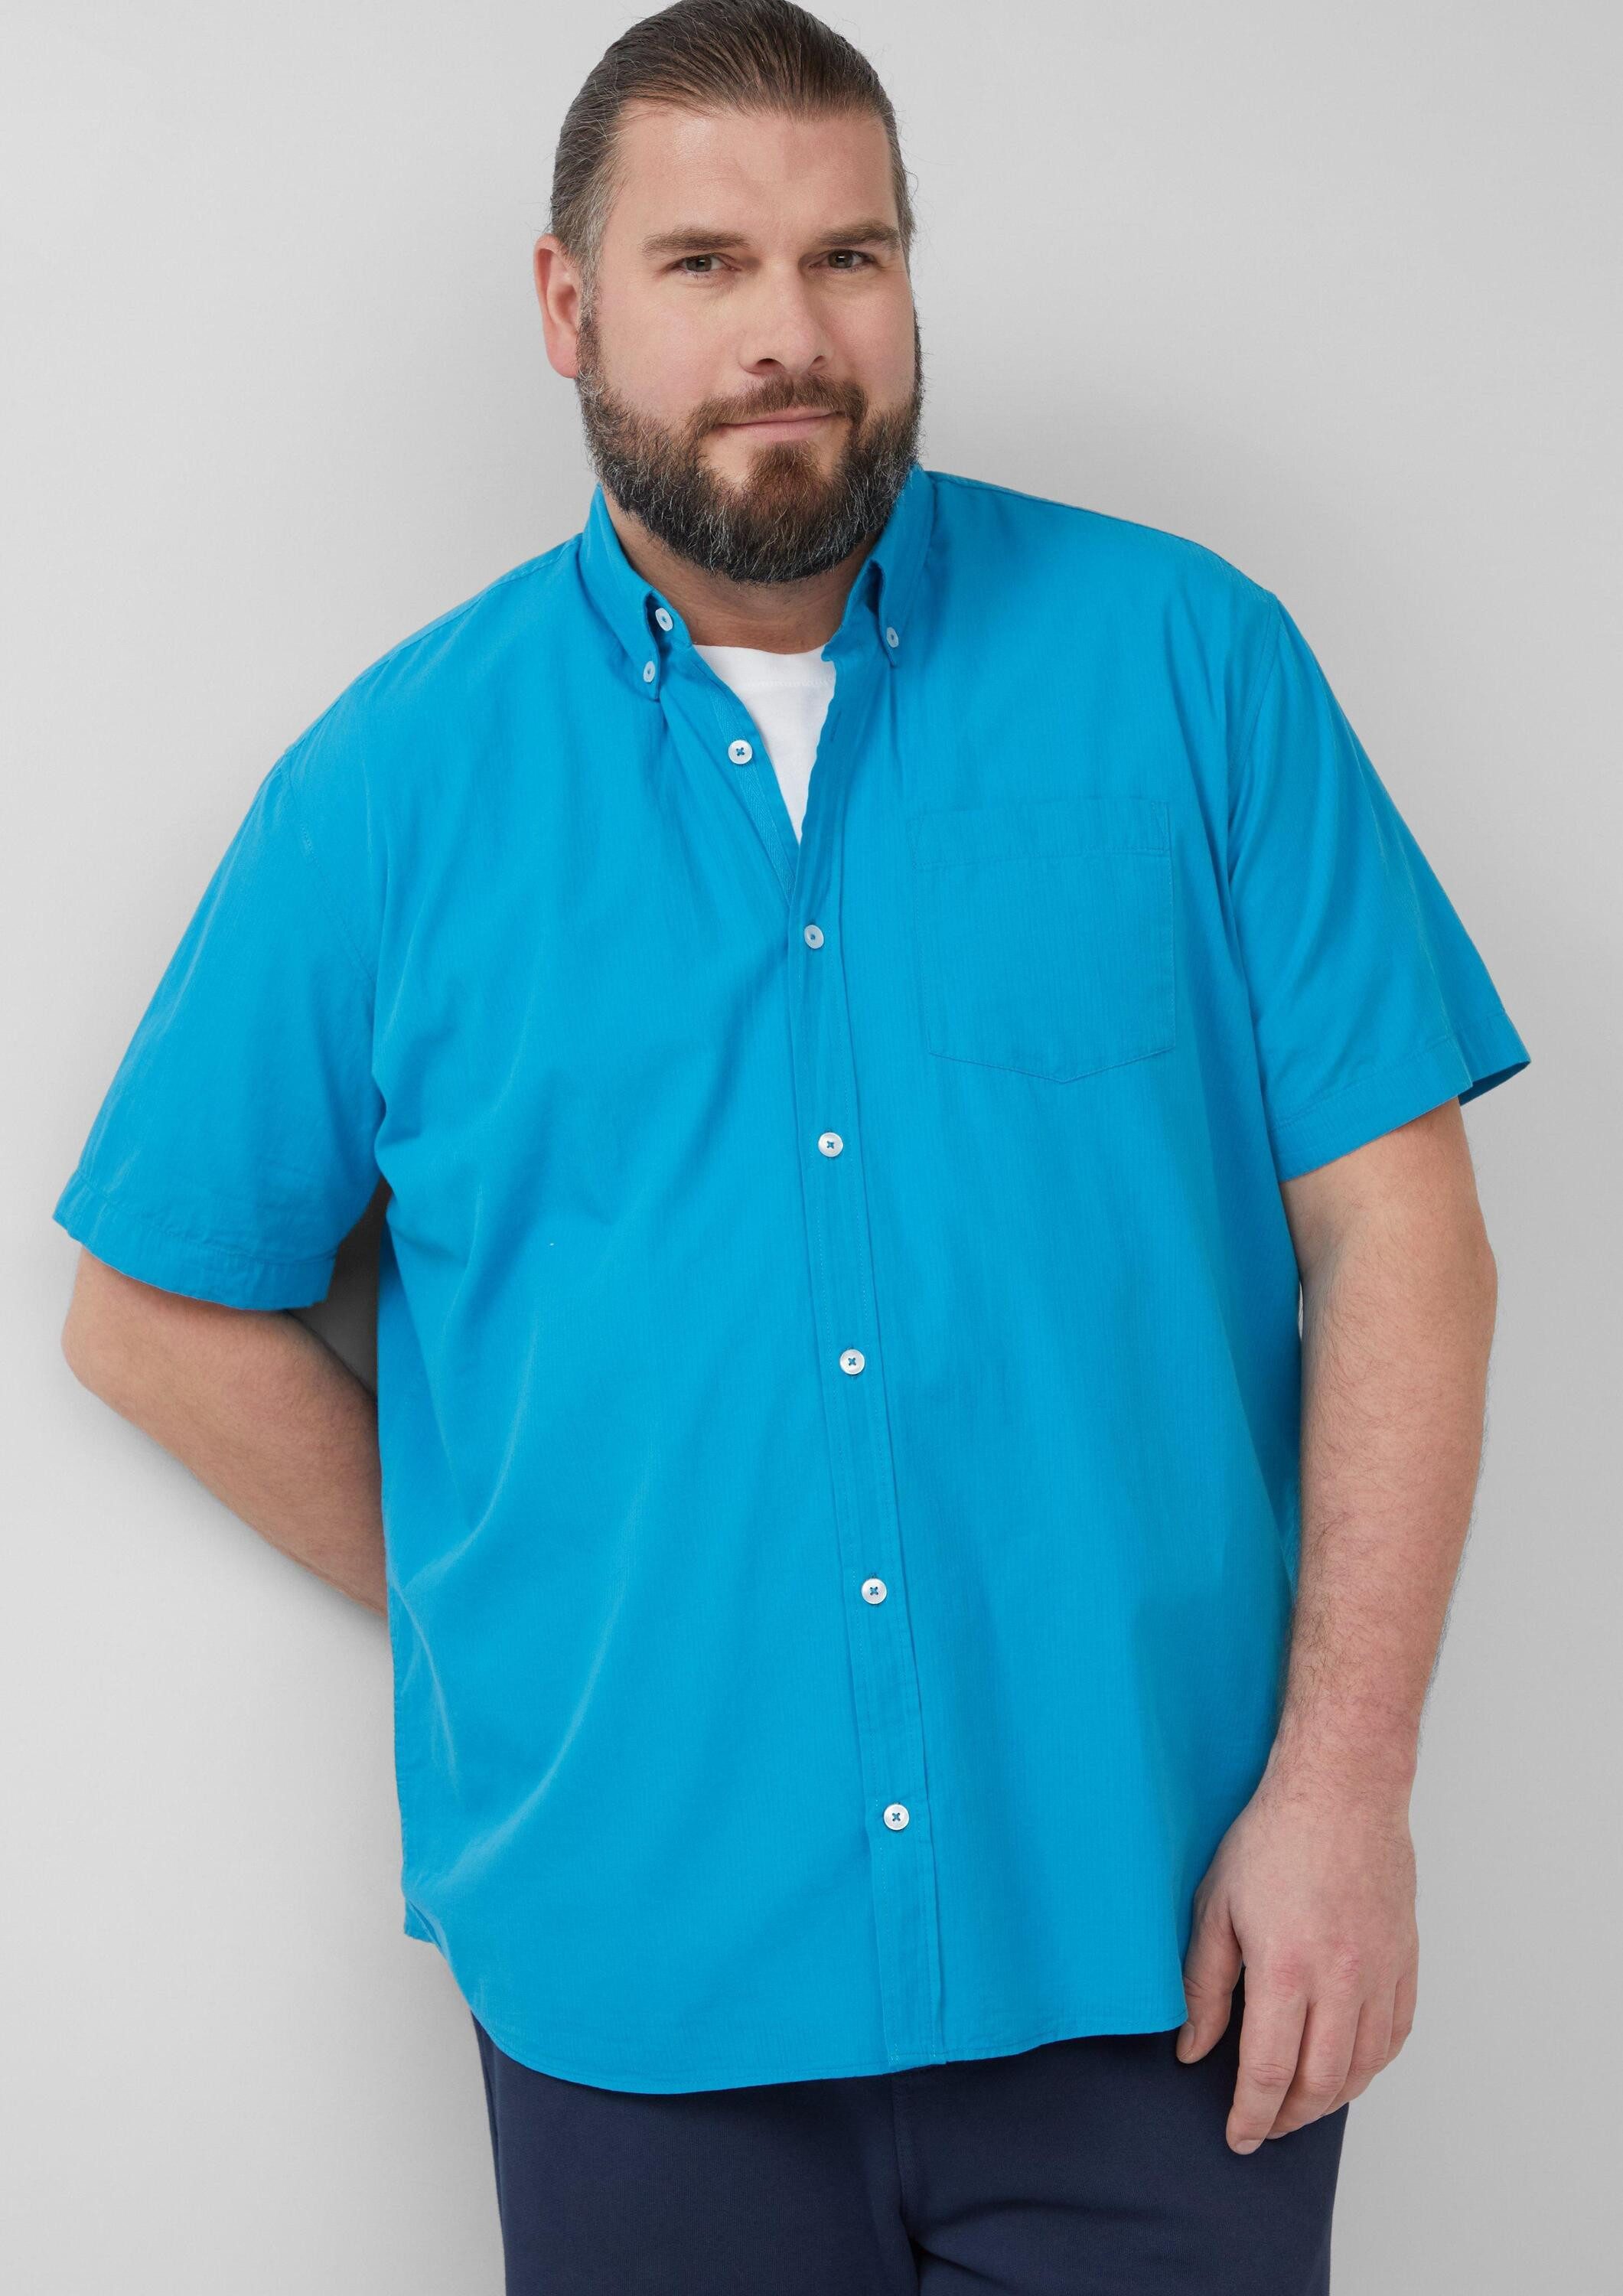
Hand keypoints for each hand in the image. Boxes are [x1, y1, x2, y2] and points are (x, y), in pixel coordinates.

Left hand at [1176, 1769, 1418, 2152]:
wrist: (1342, 1790)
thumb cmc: (1274, 1837)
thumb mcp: (1216, 1907)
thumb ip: (1204, 1986)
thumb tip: (1192, 2049)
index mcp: (1287, 1968)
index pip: (1270, 2072)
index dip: (1251, 2115)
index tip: (1238, 2135)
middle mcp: (1341, 1980)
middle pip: (1321, 2083)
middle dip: (1288, 2118)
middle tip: (1264, 2127)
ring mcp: (1380, 1973)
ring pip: (1363, 2068)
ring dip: (1330, 2099)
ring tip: (1299, 2105)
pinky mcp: (1405, 1961)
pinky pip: (1395, 2036)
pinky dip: (1370, 2065)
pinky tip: (1346, 2066)